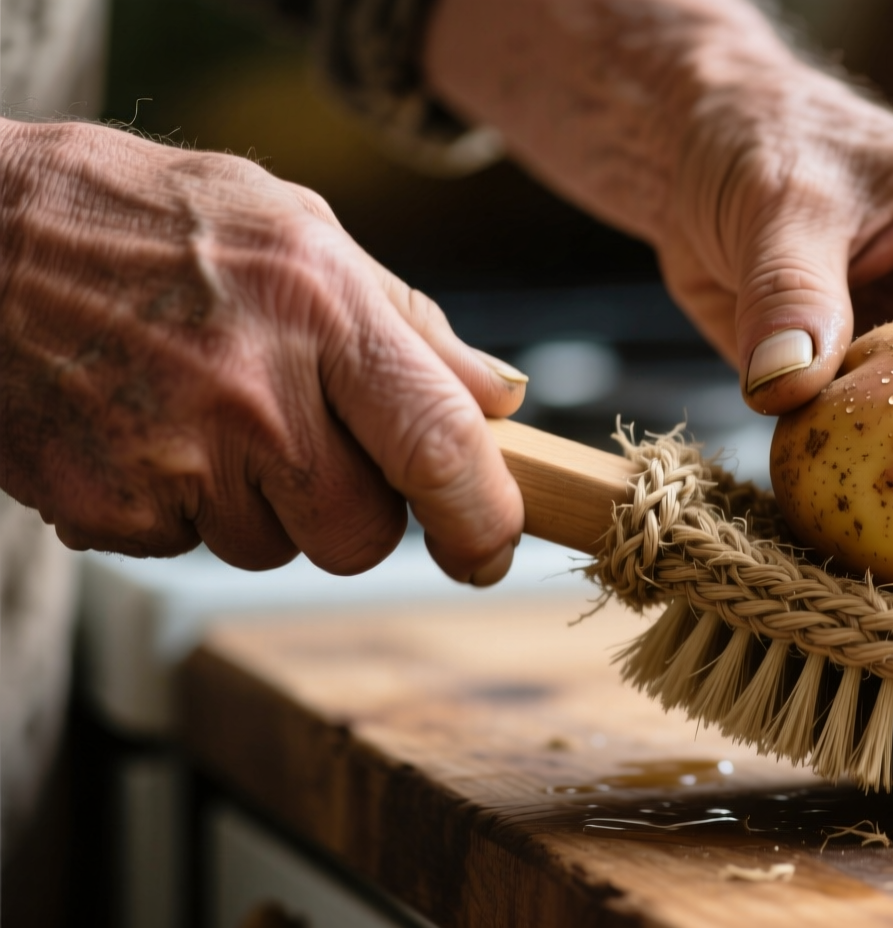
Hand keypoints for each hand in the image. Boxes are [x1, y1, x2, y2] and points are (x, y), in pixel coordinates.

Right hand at [0, 118, 526, 583]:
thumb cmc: (142, 219)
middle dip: (351, 511)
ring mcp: (175, 457)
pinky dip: (174, 508)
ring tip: (198, 410)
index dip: (483, 517)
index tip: (490, 548)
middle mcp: (257, 391)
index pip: (441, 444)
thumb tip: (501, 399)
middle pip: (362, 535)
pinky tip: (140, 428)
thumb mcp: (294, 227)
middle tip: (302, 441)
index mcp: (322, 308)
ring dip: (256, 506)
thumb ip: (406, 321)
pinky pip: (184, 547)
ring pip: (272, 549)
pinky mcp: (106, 507)